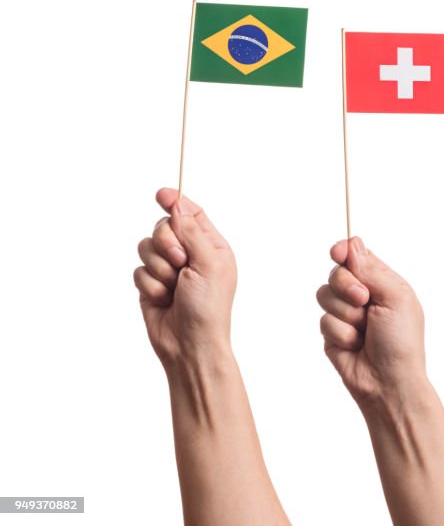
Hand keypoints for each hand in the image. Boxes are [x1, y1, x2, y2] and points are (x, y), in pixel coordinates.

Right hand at [133, 189, 236, 366]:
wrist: (189, 344)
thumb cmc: (208, 306)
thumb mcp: (209, 263)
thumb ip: (192, 231)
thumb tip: (179, 204)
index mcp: (210, 246)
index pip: (190, 214)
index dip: (175, 201)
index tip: (161, 193)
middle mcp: (189, 254)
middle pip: (163, 226)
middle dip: (167, 243)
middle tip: (181, 262)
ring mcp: (168, 269)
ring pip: (146, 247)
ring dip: (159, 268)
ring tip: (174, 287)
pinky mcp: (150, 284)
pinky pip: (138, 270)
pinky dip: (150, 285)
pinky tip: (163, 300)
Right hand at [316, 237, 426, 404]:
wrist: (389, 382)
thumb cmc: (401, 340)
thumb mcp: (395, 297)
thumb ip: (372, 270)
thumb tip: (353, 244)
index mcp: (382, 282)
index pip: (356, 255)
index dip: (344, 251)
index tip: (337, 253)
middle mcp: (362, 295)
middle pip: (336, 272)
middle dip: (346, 285)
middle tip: (364, 300)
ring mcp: (345, 314)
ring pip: (325, 295)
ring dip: (346, 313)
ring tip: (363, 330)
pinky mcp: (332, 333)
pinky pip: (324, 321)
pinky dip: (341, 333)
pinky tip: (355, 345)